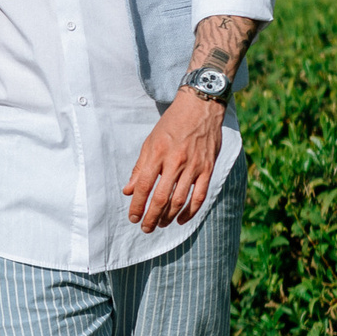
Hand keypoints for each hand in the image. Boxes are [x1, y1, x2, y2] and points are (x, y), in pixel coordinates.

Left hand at [123, 93, 222, 230]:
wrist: (200, 107)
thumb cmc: (172, 124)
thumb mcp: (150, 141)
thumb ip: (139, 167)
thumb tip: (128, 191)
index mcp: (157, 153)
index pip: (143, 186)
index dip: (137, 205)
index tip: (133, 217)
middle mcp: (175, 161)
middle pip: (161, 197)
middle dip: (151, 216)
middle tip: (145, 228)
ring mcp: (194, 166)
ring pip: (180, 200)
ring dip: (168, 216)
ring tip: (160, 224)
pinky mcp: (208, 168)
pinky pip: (200, 196)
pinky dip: (190, 211)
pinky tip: (181, 219)